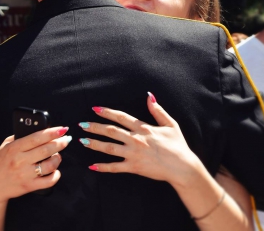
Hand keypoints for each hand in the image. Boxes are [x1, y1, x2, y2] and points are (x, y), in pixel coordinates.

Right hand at [0, 127, 71, 206]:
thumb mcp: (5, 146)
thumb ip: (19, 137)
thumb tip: (39, 130)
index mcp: (14, 148)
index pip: (37, 138)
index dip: (52, 132)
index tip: (62, 129)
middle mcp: (20, 161)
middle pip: (46, 150)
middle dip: (60, 143)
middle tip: (66, 139)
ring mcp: (25, 175)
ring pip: (50, 165)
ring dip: (58, 158)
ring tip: (57, 155)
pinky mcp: (30, 186)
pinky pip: (49, 181)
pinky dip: (56, 175)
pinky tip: (55, 170)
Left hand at [78, 92, 203, 187]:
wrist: (182, 167)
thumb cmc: (178, 145)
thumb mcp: (170, 124)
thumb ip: (158, 110)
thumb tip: (149, 96)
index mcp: (143, 128)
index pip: (121, 117)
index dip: (107, 112)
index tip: (95, 109)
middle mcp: (136, 139)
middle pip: (111, 131)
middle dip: (95, 127)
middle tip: (82, 125)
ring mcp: (133, 154)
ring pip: (109, 148)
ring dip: (94, 144)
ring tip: (82, 141)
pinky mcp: (134, 168)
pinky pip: (115, 167)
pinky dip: (103, 167)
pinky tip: (92, 166)